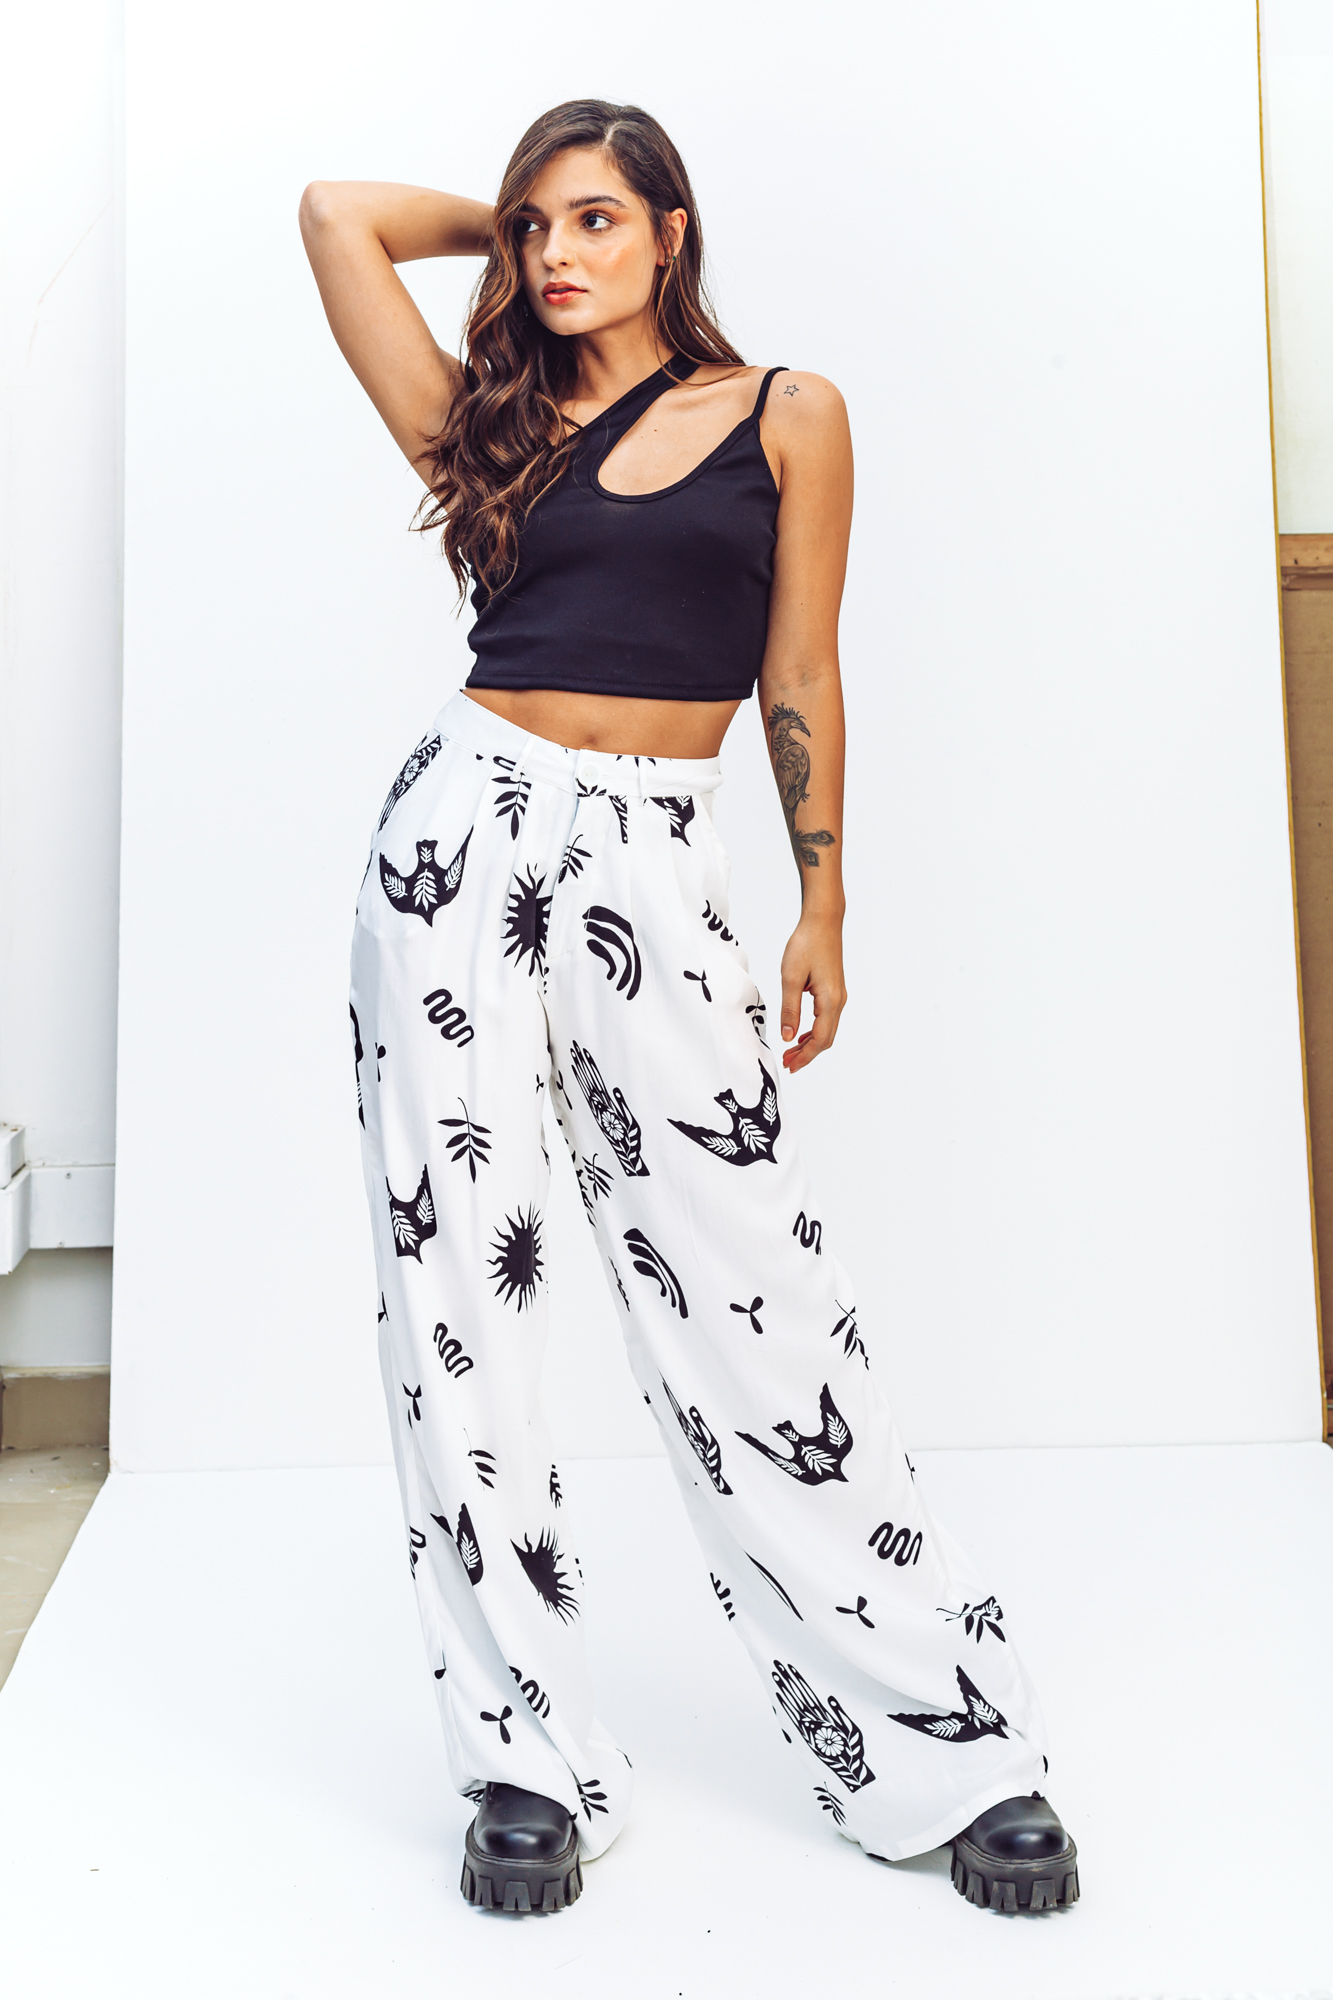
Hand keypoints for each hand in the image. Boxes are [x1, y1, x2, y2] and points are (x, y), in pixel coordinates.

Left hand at [779, 911, 846, 1072]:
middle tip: (787, 1062)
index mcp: (830, 1001)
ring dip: (810, 1044)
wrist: (823, 921)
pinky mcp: (834, 990)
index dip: (805, 1056)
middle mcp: (839, 1001)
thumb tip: (788, 1037)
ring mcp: (839, 996)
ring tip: (791, 1051)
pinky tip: (800, 1033)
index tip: (789, 1065)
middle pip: (826, 1039)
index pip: (820, 1040)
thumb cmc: (806, 944)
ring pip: (827, 1030)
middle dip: (807, 1054)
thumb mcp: (791, 977)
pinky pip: (827, 1019)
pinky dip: (814, 1031)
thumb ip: (790, 1009)